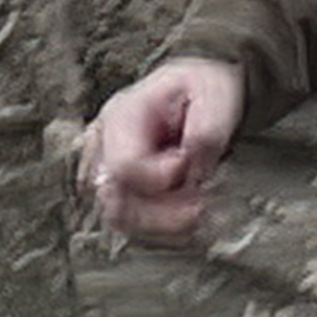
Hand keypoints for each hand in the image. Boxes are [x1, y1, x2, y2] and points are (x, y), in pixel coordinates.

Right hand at [84, 59, 242, 243]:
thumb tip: (193, 163)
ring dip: (164, 224)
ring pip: (121, 220)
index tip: (188, 165)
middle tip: (200, 204)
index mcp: (121, 116)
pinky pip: (132, 225)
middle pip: (113, 201)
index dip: (159, 177)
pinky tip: (187, 216)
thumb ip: (205, 128)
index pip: (122, 165)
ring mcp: (107, 171)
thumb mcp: (213, 94)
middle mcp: (104, 146)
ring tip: (197, 209)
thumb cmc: (203, 88)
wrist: (200, 91)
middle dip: (162, 213)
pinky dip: (163, 228)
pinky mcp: (120, 191)